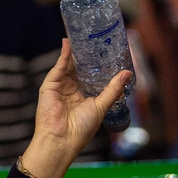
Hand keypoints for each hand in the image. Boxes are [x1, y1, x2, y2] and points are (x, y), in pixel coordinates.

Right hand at [19, 40, 132, 177]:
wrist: (61, 140)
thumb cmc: (81, 128)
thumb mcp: (102, 105)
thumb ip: (113, 88)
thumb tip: (128, 73)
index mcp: (84, 97)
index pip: (91, 76)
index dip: (97, 65)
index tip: (106, 52)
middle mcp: (71, 90)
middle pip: (79, 68)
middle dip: (85, 55)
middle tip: (94, 40)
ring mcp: (60, 87)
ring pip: (68, 65)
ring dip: (74, 52)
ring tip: (81, 37)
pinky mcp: (49, 86)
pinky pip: (58, 68)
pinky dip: (63, 56)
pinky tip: (68, 44)